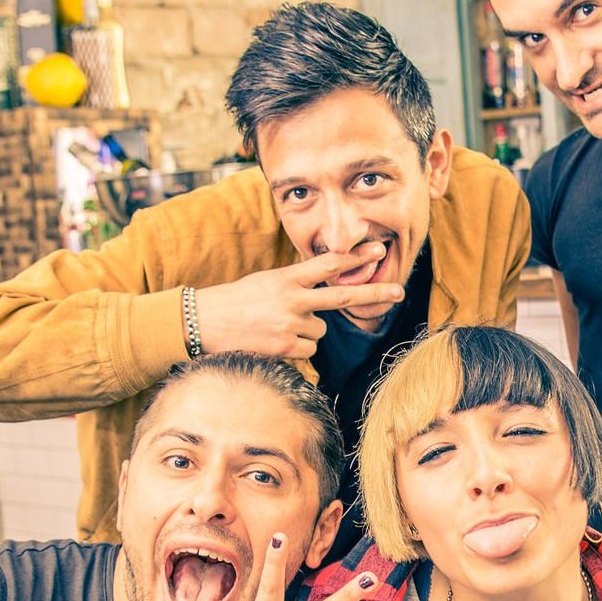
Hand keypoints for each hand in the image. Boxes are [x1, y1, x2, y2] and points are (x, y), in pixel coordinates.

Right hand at [189, 248, 404, 358]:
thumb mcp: (265, 282)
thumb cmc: (234, 301)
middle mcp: (292, 299)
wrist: (202, 323)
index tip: (379, 251)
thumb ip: (295, 283)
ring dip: (307, 331)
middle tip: (399, 290)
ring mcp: (290, 325)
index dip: (355, 257)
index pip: (328, 264)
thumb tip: (324, 286)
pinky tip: (274, 341)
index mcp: (287, 278)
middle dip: (374, 292)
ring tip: (277, 327)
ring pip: (321, 331)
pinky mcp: (285, 348)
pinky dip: (297, 348)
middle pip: (343, 295)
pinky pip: (308, 350)